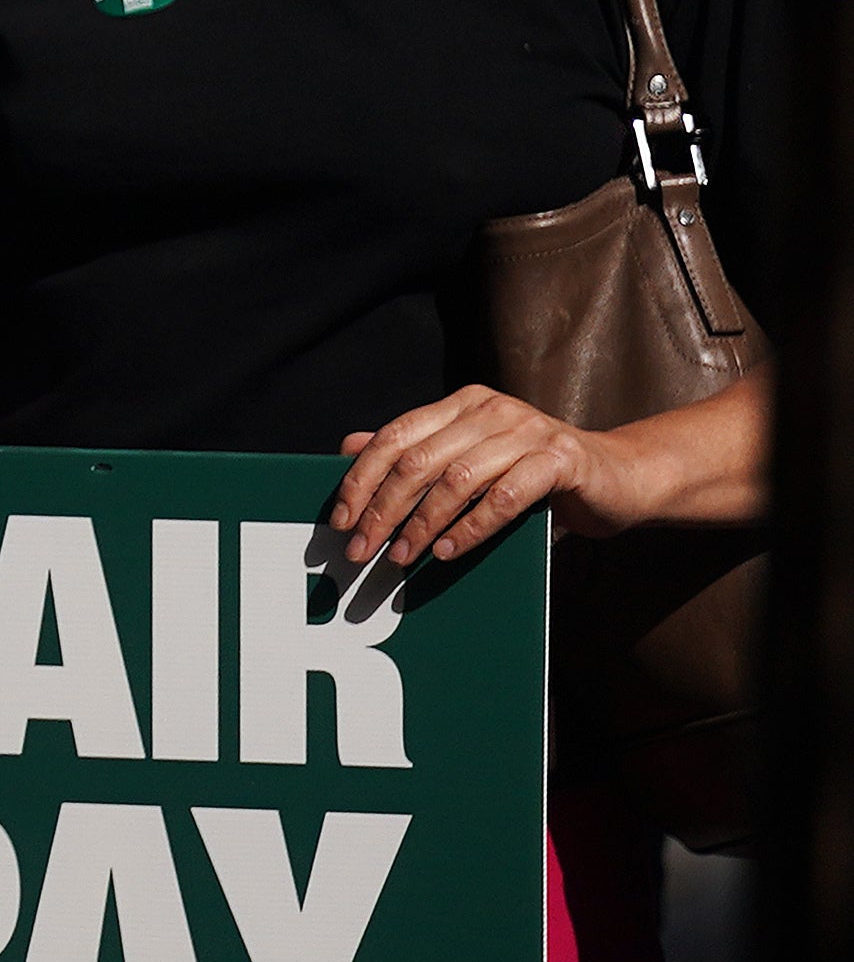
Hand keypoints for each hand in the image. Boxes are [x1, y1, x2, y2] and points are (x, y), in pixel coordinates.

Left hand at [331, 386, 584, 571]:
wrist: (620, 477)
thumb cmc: (536, 473)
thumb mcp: (471, 458)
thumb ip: (417, 451)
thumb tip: (347, 448)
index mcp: (462, 404)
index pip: (395, 436)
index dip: (362, 478)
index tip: (341, 518)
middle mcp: (492, 410)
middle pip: (419, 461)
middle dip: (383, 509)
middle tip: (362, 549)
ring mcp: (529, 432)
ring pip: (457, 479)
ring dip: (422, 524)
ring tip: (400, 557)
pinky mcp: (560, 461)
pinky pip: (505, 498)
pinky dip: (470, 529)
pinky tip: (446, 552)